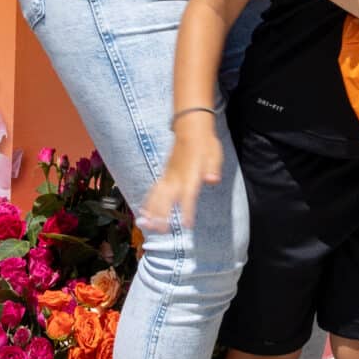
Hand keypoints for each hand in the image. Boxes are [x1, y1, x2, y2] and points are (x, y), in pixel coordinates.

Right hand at [142, 118, 223, 233]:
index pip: (189, 196)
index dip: (187, 210)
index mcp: (191, 174)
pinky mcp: (164, 175)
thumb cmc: (205, 143)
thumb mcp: (215, 153)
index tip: (187, 225)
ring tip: (146, 226)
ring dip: (151, 212)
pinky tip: (143, 214)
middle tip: (161, 231)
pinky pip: (153, 191)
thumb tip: (212, 180)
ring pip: (157, 196)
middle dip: (163, 215)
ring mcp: (168, 176)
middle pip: (168, 199)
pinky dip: (147, 203)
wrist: (190, 127)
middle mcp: (177, 177)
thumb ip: (213, 168)